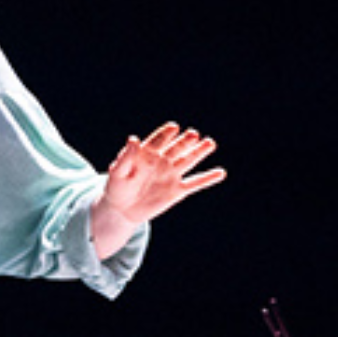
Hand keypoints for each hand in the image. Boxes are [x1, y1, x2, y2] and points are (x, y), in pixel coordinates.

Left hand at [98, 122, 226, 228]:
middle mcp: (163, 160)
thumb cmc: (117, 186)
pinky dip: (208, 178)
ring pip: (188, 161)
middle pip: (177, 148)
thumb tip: (133, 139)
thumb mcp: (117, 172)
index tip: (174, 128)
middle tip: (193, 134)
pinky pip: (195, 183)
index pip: (158, 140)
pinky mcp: (178, 190)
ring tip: (210, 143)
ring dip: (199, 152)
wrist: (122, 208)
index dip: (166, 134)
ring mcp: (172, 174)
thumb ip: (126, 156)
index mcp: (147, 152)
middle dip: (185, 141)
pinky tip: (220, 173)